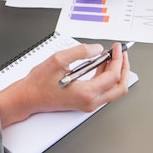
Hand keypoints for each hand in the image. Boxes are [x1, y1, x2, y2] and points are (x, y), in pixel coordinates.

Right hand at [0, 42, 128, 127]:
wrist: (28, 97)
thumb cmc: (39, 83)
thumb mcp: (58, 60)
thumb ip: (80, 52)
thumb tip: (96, 49)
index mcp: (86, 93)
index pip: (113, 75)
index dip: (117, 59)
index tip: (116, 48)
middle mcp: (90, 102)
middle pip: (120, 87)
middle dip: (124, 68)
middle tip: (120, 54)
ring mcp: (88, 104)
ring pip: (113, 90)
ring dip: (115, 72)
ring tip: (110, 57)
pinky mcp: (84, 102)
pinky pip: (103, 91)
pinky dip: (106, 77)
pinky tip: (100, 65)